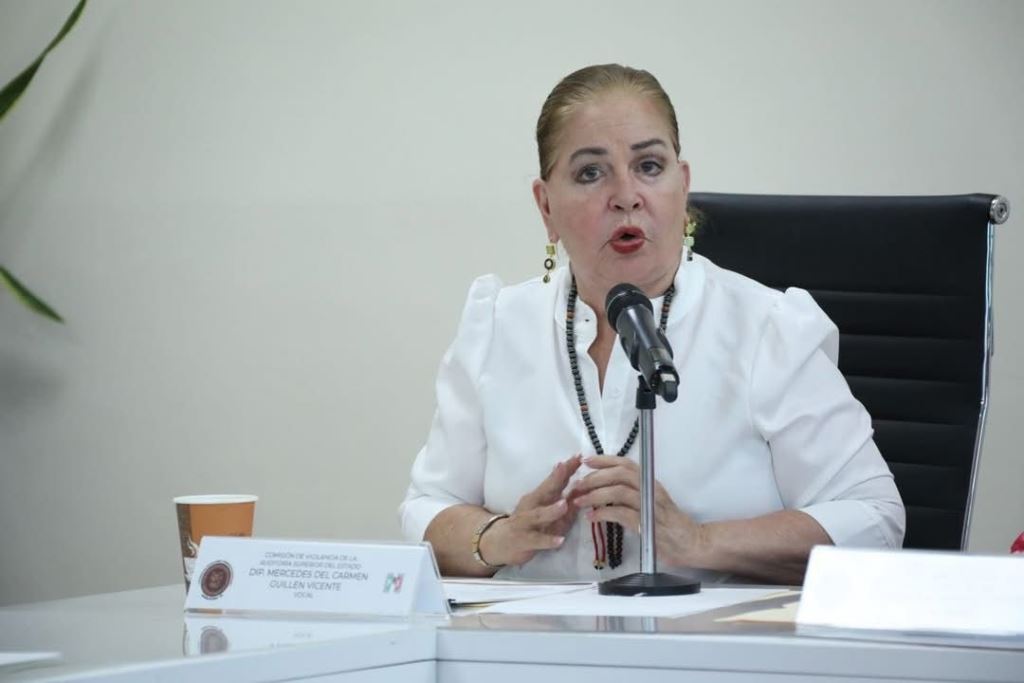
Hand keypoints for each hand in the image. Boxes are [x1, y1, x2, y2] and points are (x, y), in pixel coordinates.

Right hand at [479, 454, 581, 566]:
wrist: (500, 542)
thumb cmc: (529, 524)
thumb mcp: (548, 510)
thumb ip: (568, 500)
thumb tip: (586, 486)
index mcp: (540, 497)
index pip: (555, 480)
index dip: (566, 469)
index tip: (579, 456)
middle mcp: (532, 505)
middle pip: (545, 490)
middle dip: (558, 478)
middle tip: (570, 466)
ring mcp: (526, 522)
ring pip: (538, 515)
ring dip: (551, 510)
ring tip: (564, 504)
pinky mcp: (524, 540)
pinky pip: (537, 540)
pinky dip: (548, 540)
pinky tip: (560, 540)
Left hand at [570, 455, 704, 567]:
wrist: (691, 543)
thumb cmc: (669, 524)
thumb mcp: (652, 502)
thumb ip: (632, 493)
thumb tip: (604, 487)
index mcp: (650, 482)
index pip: (626, 464)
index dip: (604, 460)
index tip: (586, 461)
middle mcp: (651, 490)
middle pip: (620, 475)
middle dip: (595, 477)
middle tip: (577, 485)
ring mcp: (650, 507)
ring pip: (619, 492)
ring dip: (595, 495)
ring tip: (579, 501)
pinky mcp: (648, 525)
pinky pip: (622, 515)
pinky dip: (604, 514)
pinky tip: (592, 517)